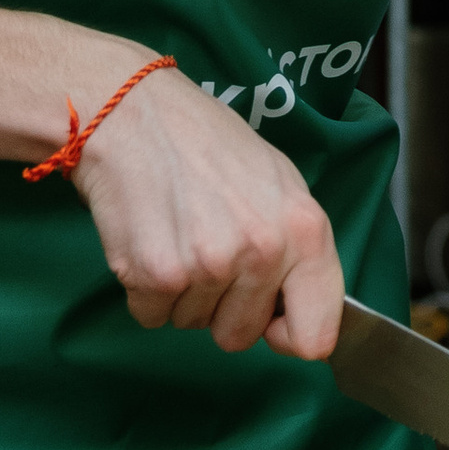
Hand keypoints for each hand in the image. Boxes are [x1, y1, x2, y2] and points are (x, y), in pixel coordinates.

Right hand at [72, 64, 342, 355]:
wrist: (132, 112)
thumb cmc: (207, 144)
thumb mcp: (280, 182)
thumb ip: (298, 249)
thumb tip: (296, 311)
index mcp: (306, 231)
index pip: (316, 337)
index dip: (289, 336)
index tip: (269, 319)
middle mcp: (262, 253)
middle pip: (241, 336)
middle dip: (222, 307)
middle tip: (207, 248)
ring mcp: (208, 266)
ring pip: (193, 324)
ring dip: (182, 292)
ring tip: (177, 230)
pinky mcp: (156, 275)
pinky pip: (152, 316)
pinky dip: (145, 290)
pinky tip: (150, 238)